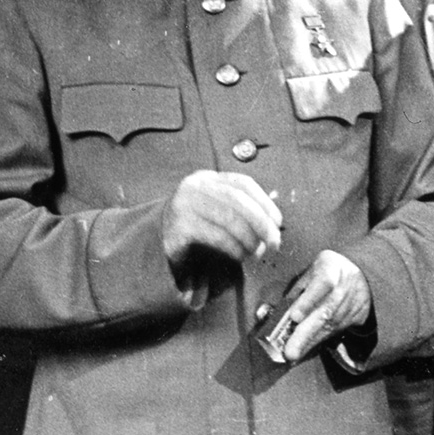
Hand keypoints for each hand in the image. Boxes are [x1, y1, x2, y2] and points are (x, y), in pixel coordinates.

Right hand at [161, 170, 281, 287]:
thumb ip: (241, 211)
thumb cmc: (195, 228)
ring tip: (256, 253)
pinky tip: (239, 256)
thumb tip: (274, 222)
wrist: (155, 243)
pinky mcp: (178, 226)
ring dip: (249, 239)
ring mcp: (184, 204)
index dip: (265, 202)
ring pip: (228, 218)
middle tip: (274, 243)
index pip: (244, 184)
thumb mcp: (217, 211)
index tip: (278, 222)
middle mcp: (195, 186)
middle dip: (262, 223)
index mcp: (209, 178)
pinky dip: (233, 247)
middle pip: (238, 200)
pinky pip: (215, 235)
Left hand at [281, 249, 372, 362]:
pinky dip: (314, 344)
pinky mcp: (349, 322)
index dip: (309, 300)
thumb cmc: (328, 271)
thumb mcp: (313, 269)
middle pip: (324, 313)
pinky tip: (301, 353)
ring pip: (326, 328)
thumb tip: (272, 311)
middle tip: (290, 351)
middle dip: (305, 334)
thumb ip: (297, 288)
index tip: (295, 316)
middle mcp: (341, 291)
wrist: (362, 278)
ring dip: (308, 343)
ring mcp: (347, 308)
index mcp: (331, 271)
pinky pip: (329, 334)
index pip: (322, 285)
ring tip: (291, 355)